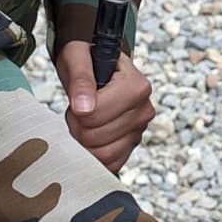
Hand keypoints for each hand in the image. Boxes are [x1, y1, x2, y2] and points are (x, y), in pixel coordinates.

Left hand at [55, 44, 153, 169]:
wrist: (96, 67)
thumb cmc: (86, 59)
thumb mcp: (77, 57)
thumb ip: (80, 79)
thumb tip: (83, 108)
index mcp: (137, 87)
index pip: (95, 115)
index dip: (76, 111)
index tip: (77, 98)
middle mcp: (144, 110)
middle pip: (96, 137)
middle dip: (77, 126)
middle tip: (77, 109)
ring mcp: (140, 130)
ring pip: (102, 155)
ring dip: (83, 141)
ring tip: (84, 121)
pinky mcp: (132, 146)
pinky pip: (110, 164)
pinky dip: (93, 156)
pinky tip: (89, 137)